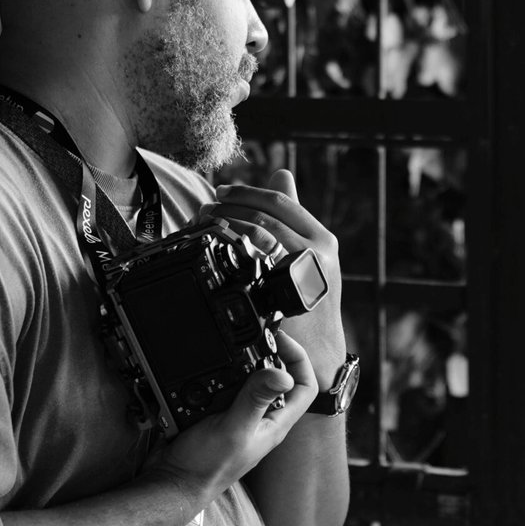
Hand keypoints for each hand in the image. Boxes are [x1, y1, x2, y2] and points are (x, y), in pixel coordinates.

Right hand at [139, 329, 318, 499]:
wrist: (172, 482)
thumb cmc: (206, 468)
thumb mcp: (234, 429)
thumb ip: (256, 400)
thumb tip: (283, 374)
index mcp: (275, 424)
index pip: (304, 387)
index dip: (298, 359)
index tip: (279, 339)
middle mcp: (261, 419)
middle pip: (278, 377)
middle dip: (266, 356)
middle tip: (251, 339)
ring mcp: (240, 416)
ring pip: (249, 380)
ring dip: (241, 365)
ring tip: (229, 353)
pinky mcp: (220, 414)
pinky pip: (226, 387)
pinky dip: (220, 375)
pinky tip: (210, 371)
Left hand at [199, 169, 346, 385]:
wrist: (318, 353)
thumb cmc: (310, 302)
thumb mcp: (310, 254)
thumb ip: (293, 216)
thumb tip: (281, 172)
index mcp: (322, 239)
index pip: (280, 202)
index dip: (246, 192)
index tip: (219, 191)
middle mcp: (316, 253)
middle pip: (264, 216)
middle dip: (228, 208)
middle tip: (203, 208)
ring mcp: (300, 274)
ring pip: (256, 235)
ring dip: (224, 225)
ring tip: (202, 225)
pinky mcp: (283, 294)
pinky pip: (249, 263)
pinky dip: (227, 250)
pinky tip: (212, 249)